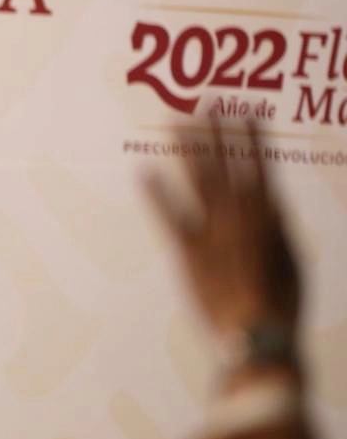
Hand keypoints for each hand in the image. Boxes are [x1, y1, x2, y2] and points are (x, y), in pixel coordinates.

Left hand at [144, 117, 298, 341]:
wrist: (257, 338)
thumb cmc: (281, 306)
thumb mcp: (293, 263)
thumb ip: (281, 229)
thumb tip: (273, 202)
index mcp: (271, 218)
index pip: (261, 166)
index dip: (252, 136)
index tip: (246, 109)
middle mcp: (241, 218)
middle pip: (227, 165)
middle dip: (217, 131)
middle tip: (205, 100)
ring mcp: (214, 233)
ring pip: (199, 181)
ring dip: (188, 149)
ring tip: (176, 122)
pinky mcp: (189, 253)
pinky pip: (170, 218)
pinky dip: (157, 195)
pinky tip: (144, 173)